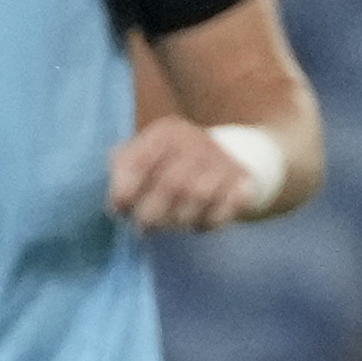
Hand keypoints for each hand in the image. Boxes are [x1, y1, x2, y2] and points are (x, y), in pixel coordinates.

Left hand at [103, 116, 275, 229]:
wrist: (228, 153)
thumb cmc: (172, 163)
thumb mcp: (145, 153)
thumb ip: (123, 169)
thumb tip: (118, 202)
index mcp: (165, 133)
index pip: (140, 162)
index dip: (124, 191)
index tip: (119, 209)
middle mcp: (195, 141)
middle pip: (171, 184)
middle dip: (152, 214)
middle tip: (144, 227)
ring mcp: (222, 159)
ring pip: (198, 199)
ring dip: (179, 221)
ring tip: (171, 223)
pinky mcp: (243, 181)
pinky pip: (222, 212)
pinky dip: (207, 223)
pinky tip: (198, 220)